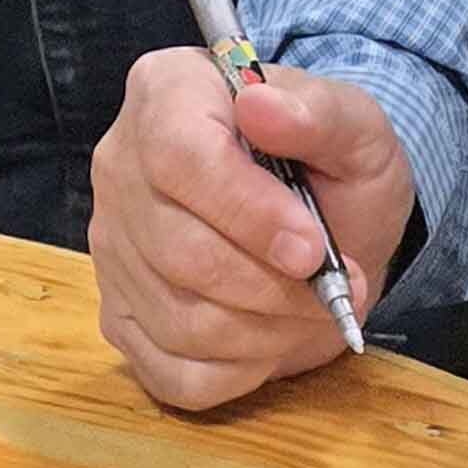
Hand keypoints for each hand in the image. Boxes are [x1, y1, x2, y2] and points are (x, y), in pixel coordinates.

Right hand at [89, 46, 417, 411]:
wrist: (322, 230)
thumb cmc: (332, 170)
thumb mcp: (355, 130)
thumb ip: (319, 115)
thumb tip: (262, 107)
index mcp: (166, 93)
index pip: (179, 157)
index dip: (248, 212)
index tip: (311, 247)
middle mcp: (120, 166)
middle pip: (178, 249)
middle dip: (271, 285)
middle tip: (334, 284)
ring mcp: (112, 247)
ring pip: (179, 320)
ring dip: (265, 330)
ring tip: (310, 306)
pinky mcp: (118, 318)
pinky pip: (174, 374)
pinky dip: (239, 370)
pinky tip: (268, 333)